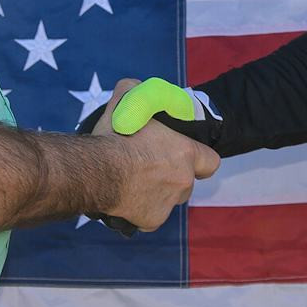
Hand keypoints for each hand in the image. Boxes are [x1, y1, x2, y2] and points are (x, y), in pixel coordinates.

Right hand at [98, 92, 219, 230]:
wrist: (95, 171)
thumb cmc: (114, 136)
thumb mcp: (125, 102)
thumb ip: (134, 90)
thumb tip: (133, 85)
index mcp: (185, 153)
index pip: (211, 162)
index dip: (199, 160)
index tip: (185, 158)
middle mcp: (183, 181)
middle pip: (186, 182)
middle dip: (173, 177)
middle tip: (149, 168)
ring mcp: (169, 204)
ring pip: (168, 200)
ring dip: (157, 193)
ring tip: (133, 183)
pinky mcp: (152, 221)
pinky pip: (150, 217)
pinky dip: (141, 211)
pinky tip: (125, 199)